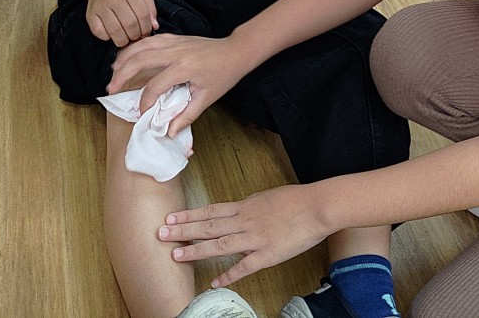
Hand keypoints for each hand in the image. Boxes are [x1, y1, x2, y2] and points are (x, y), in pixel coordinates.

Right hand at [83, 0, 157, 46]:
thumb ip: (150, 7)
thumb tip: (154, 26)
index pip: (142, 16)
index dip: (146, 28)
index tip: (145, 32)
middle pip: (129, 25)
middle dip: (135, 36)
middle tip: (136, 36)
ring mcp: (101, 6)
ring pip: (115, 31)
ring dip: (123, 40)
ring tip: (126, 38)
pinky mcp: (90, 13)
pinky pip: (99, 32)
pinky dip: (107, 37)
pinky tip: (112, 34)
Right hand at [107, 34, 254, 131]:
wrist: (236, 51)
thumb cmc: (223, 75)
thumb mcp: (207, 98)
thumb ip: (187, 115)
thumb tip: (169, 132)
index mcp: (184, 68)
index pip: (155, 86)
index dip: (145, 102)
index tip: (141, 113)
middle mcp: (176, 52)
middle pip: (140, 60)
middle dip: (122, 74)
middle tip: (111, 88)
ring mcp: (174, 42)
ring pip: (142, 46)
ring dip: (125, 58)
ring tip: (113, 72)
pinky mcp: (175, 38)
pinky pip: (150, 40)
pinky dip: (136, 47)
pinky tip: (129, 56)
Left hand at [158, 185, 330, 287]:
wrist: (317, 206)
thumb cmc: (296, 200)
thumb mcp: (266, 197)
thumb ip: (249, 207)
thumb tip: (236, 212)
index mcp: (244, 206)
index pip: (210, 211)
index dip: (189, 215)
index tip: (171, 217)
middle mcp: (244, 221)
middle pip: (208, 226)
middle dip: (183, 230)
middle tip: (161, 233)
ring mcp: (254, 238)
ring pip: (219, 245)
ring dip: (196, 250)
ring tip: (177, 255)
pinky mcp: (267, 254)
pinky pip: (244, 267)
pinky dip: (228, 275)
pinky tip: (214, 282)